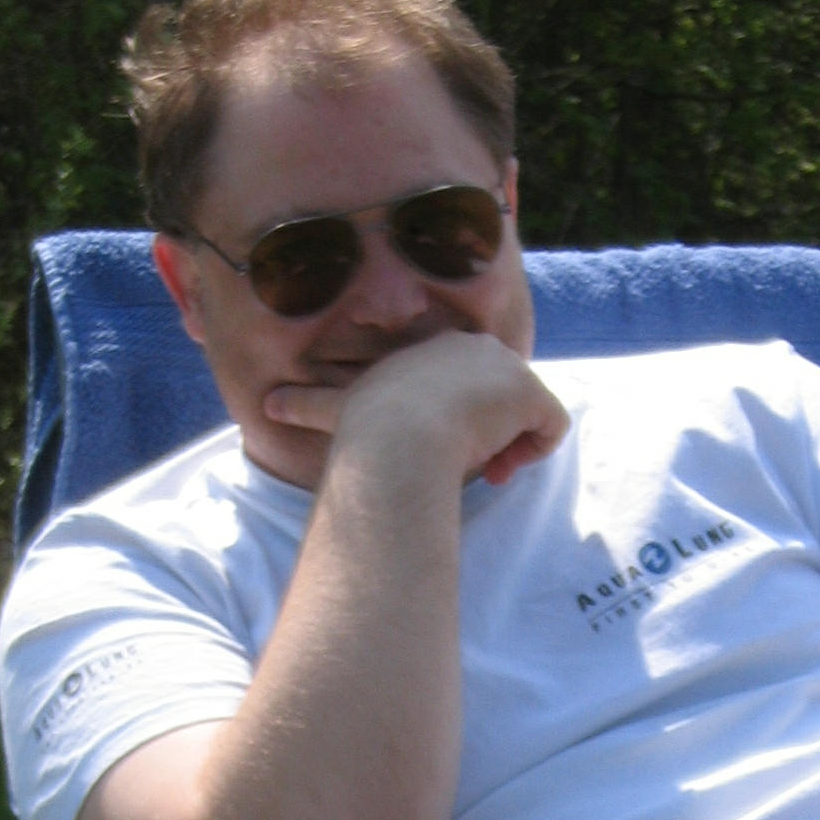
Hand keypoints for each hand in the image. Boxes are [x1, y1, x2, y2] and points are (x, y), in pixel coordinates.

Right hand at [265, 330, 568, 492]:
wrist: (397, 438)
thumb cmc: (364, 430)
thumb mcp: (337, 410)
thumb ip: (309, 406)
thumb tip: (267, 405)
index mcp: (429, 350)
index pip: (457, 384)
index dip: (454, 422)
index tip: (439, 452)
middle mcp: (470, 347)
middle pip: (496, 396)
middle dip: (486, 434)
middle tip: (468, 469)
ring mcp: (504, 366)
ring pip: (524, 412)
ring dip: (508, 447)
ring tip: (486, 472)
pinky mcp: (531, 391)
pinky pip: (552, 426)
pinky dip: (535, 452)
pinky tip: (504, 467)